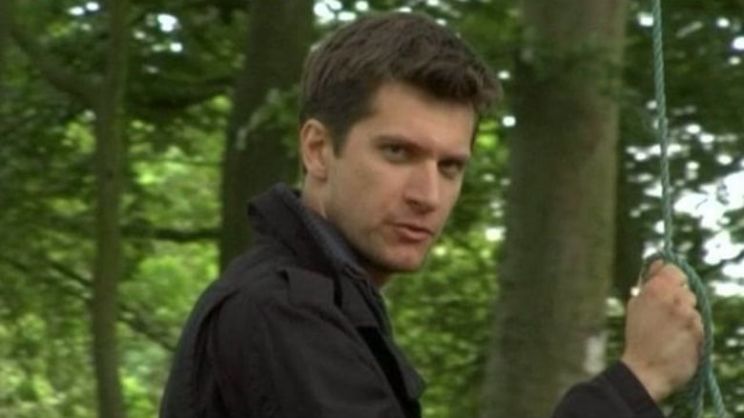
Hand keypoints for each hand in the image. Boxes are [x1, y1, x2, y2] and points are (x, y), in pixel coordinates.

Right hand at [620, 261, 703, 401]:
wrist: (645, 370)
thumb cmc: (637, 336)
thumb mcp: (635, 304)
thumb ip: (649, 283)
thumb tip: (659, 265)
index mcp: (657, 289)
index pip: (674, 270)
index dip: (671, 277)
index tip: (666, 286)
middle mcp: (676, 300)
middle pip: (686, 290)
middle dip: (677, 299)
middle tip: (664, 314)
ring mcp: (689, 317)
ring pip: (693, 308)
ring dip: (685, 316)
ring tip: (670, 330)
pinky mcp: (700, 332)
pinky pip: (699, 325)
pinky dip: (690, 330)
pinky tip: (677, 340)